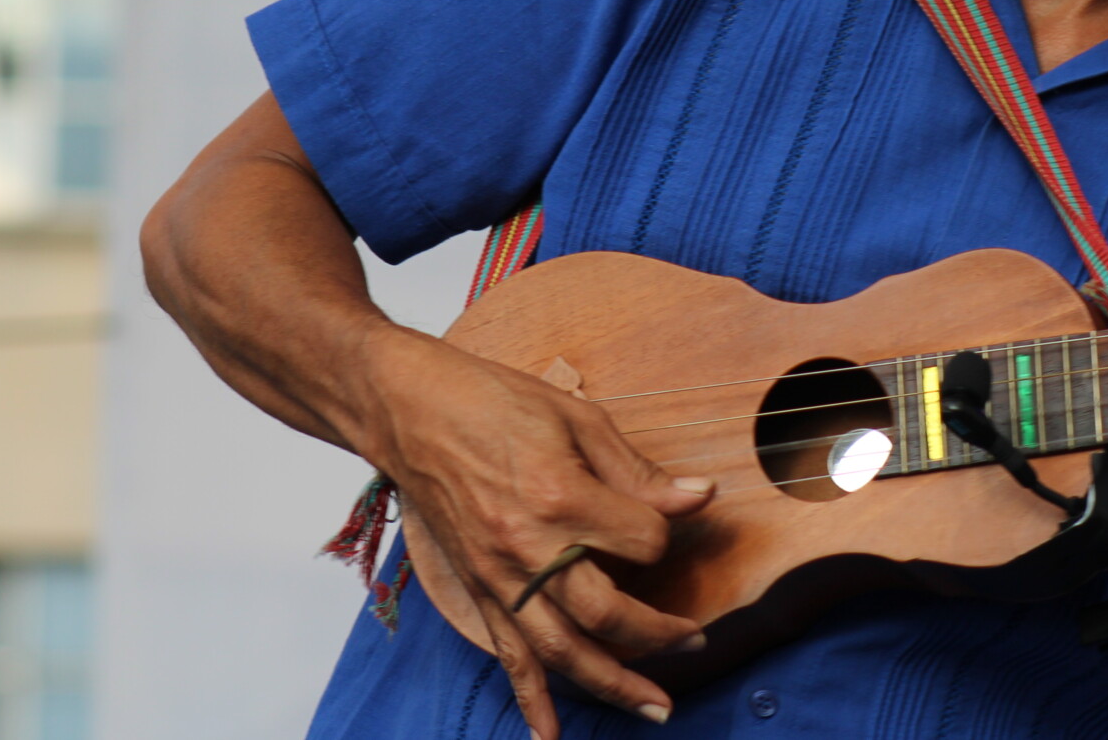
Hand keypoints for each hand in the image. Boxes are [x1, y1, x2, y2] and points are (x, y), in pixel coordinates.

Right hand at [351, 324, 715, 733]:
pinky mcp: (476, 589)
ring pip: (562, 651)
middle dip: (659, 634)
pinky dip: (531, 700)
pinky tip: (551, 736)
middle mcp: (527, 549)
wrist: (408, 409)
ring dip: (612, 685)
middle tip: (696, 641)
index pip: (643, 540)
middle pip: (607, 613)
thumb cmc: (492, 401)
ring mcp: (497, 576)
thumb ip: (637, 471)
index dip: (666, 532)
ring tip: (655, 709)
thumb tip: (700, 497)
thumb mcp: (576, 417)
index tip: (669, 516)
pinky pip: (507, 656)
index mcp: (560, 497)